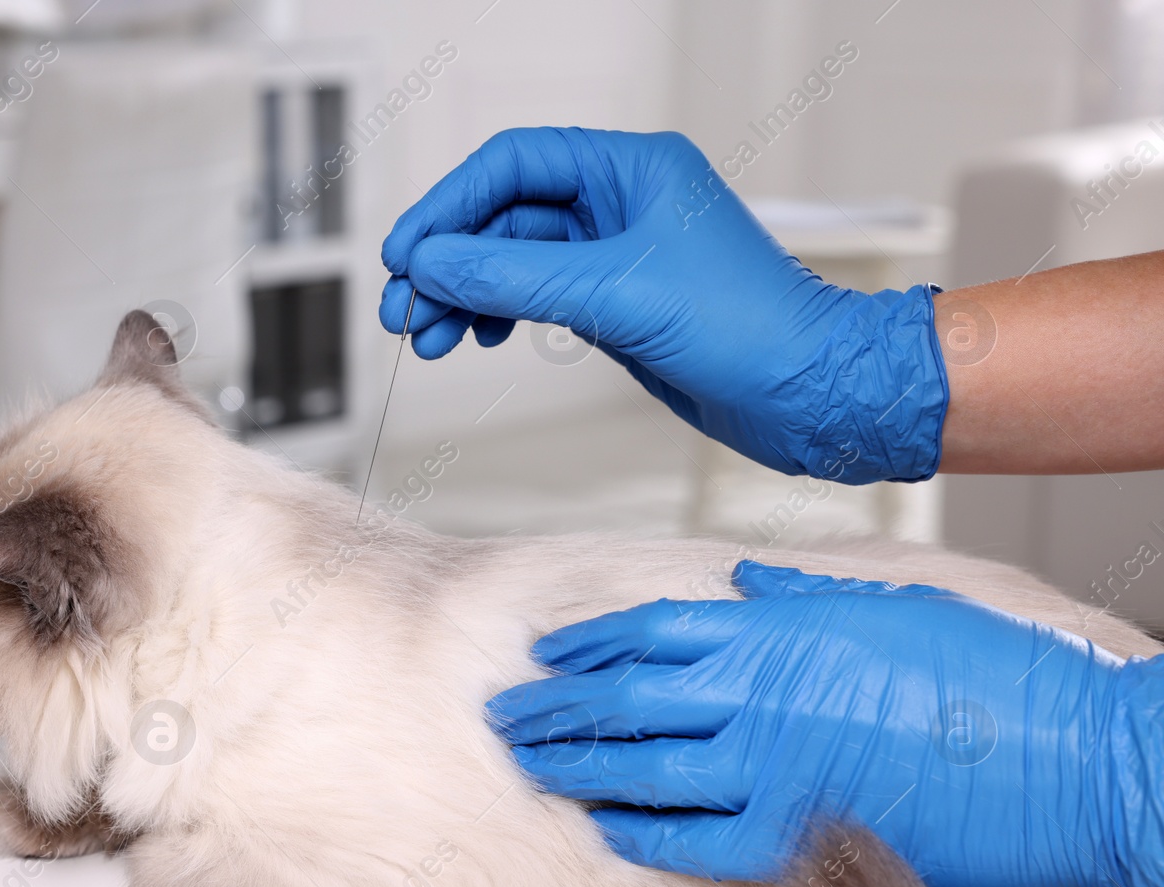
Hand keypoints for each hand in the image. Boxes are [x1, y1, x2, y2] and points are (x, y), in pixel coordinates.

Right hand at [379, 127, 947, 483]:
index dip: (449, 206)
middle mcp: (620, 202)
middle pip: (504, 214)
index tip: (406, 254)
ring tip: (429, 337)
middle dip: (449, 261)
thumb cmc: (749, 327)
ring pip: (514, 261)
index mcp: (630, 169)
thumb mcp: (616, 292)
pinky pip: (535, 296)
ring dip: (465, 295)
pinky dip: (499, 316)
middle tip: (404, 309)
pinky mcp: (616, 302)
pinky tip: (480, 338)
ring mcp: (616, 254)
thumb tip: (434, 261)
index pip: (513, 165)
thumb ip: (515, 275)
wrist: (810, 394)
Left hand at [490, 561, 1163, 886]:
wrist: (1067, 755)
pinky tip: (610, 828)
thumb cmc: (989, 673)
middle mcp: (759, 691)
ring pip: (643, 763)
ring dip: (578, 764)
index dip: (590, 641)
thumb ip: (805, 594)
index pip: (650, 627)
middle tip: (510, 713)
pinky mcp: (800, 832)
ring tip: (532, 765)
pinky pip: (694, 839)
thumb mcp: (892, 602)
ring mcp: (773, 764)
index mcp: (779, 627)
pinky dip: (644, 833)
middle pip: (625, 693)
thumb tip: (746, 585)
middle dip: (557, 704)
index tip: (552, 653)